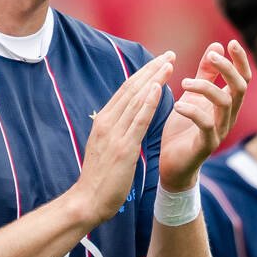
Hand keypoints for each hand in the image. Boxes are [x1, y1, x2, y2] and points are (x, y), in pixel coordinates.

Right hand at [74, 52, 174, 224]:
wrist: (87, 201)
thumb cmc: (99, 178)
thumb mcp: (106, 147)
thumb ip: (116, 131)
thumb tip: (125, 119)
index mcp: (104, 121)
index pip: (126, 91)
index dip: (143, 74)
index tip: (159, 61)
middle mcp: (107, 122)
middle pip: (132, 89)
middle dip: (152, 70)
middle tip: (169, 54)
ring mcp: (115, 134)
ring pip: (137, 100)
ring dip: (154, 79)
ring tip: (169, 63)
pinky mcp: (124, 148)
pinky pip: (138, 121)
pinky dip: (148, 102)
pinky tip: (159, 88)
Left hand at [160, 40, 252, 191]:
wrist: (173, 165)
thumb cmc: (183, 129)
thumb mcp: (193, 96)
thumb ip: (206, 73)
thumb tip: (217, 46)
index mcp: (227, 104)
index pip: (243, 78)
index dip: (240, 61)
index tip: (230, 43)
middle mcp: (228, 116)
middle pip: (240, 88)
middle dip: (228, 68)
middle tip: (211, 55)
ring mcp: (220, 131)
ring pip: (225, 103)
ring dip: (206, 87)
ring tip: (184, 82)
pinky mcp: (206, 145)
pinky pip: (206, 125)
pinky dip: (192, 112)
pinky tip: (178, 104)